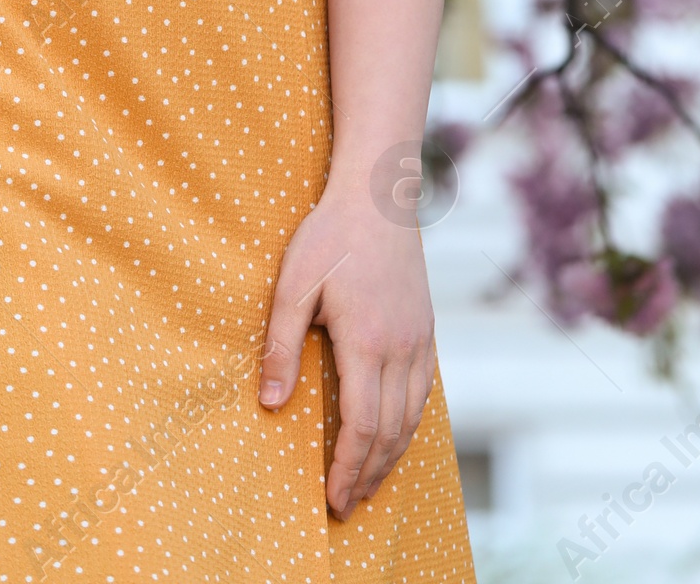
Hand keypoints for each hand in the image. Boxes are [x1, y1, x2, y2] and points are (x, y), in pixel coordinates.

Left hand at [258, 177, 435, 518]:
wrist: (380, 194)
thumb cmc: (331, 236)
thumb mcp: (293, 284)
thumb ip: (282, 345)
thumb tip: (272, 405)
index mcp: (367, 341)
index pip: (363, 424)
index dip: (348, 467)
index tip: (332, 496)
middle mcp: (401, 348)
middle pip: (391, 432)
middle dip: (369, 474)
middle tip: (347, 504)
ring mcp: (419, 340)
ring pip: (412, 418)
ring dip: (390, 458)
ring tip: (368, 483)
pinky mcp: (427, 330)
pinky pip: (423, 394)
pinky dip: (408, 427)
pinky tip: (393, 436)